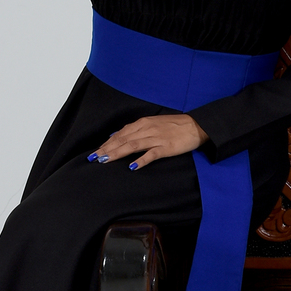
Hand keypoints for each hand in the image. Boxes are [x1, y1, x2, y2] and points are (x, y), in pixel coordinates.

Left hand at [87, 113, 205, 171]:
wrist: (195, 125)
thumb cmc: (174, 125)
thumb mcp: (153, 123)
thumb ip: (136, 130)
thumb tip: (118, 136)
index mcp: (143, 123)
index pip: (120, 134)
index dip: (106, 143)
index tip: (95, 152)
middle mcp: (147, 129)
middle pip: (123, 140)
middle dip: (107, 149)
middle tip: (94, 158)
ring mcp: (156, 138)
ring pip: (132, 146)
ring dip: (117, 153)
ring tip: (105, 160)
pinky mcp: (166, 147)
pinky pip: (151, 154)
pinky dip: (141, 160)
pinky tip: (132, 167)